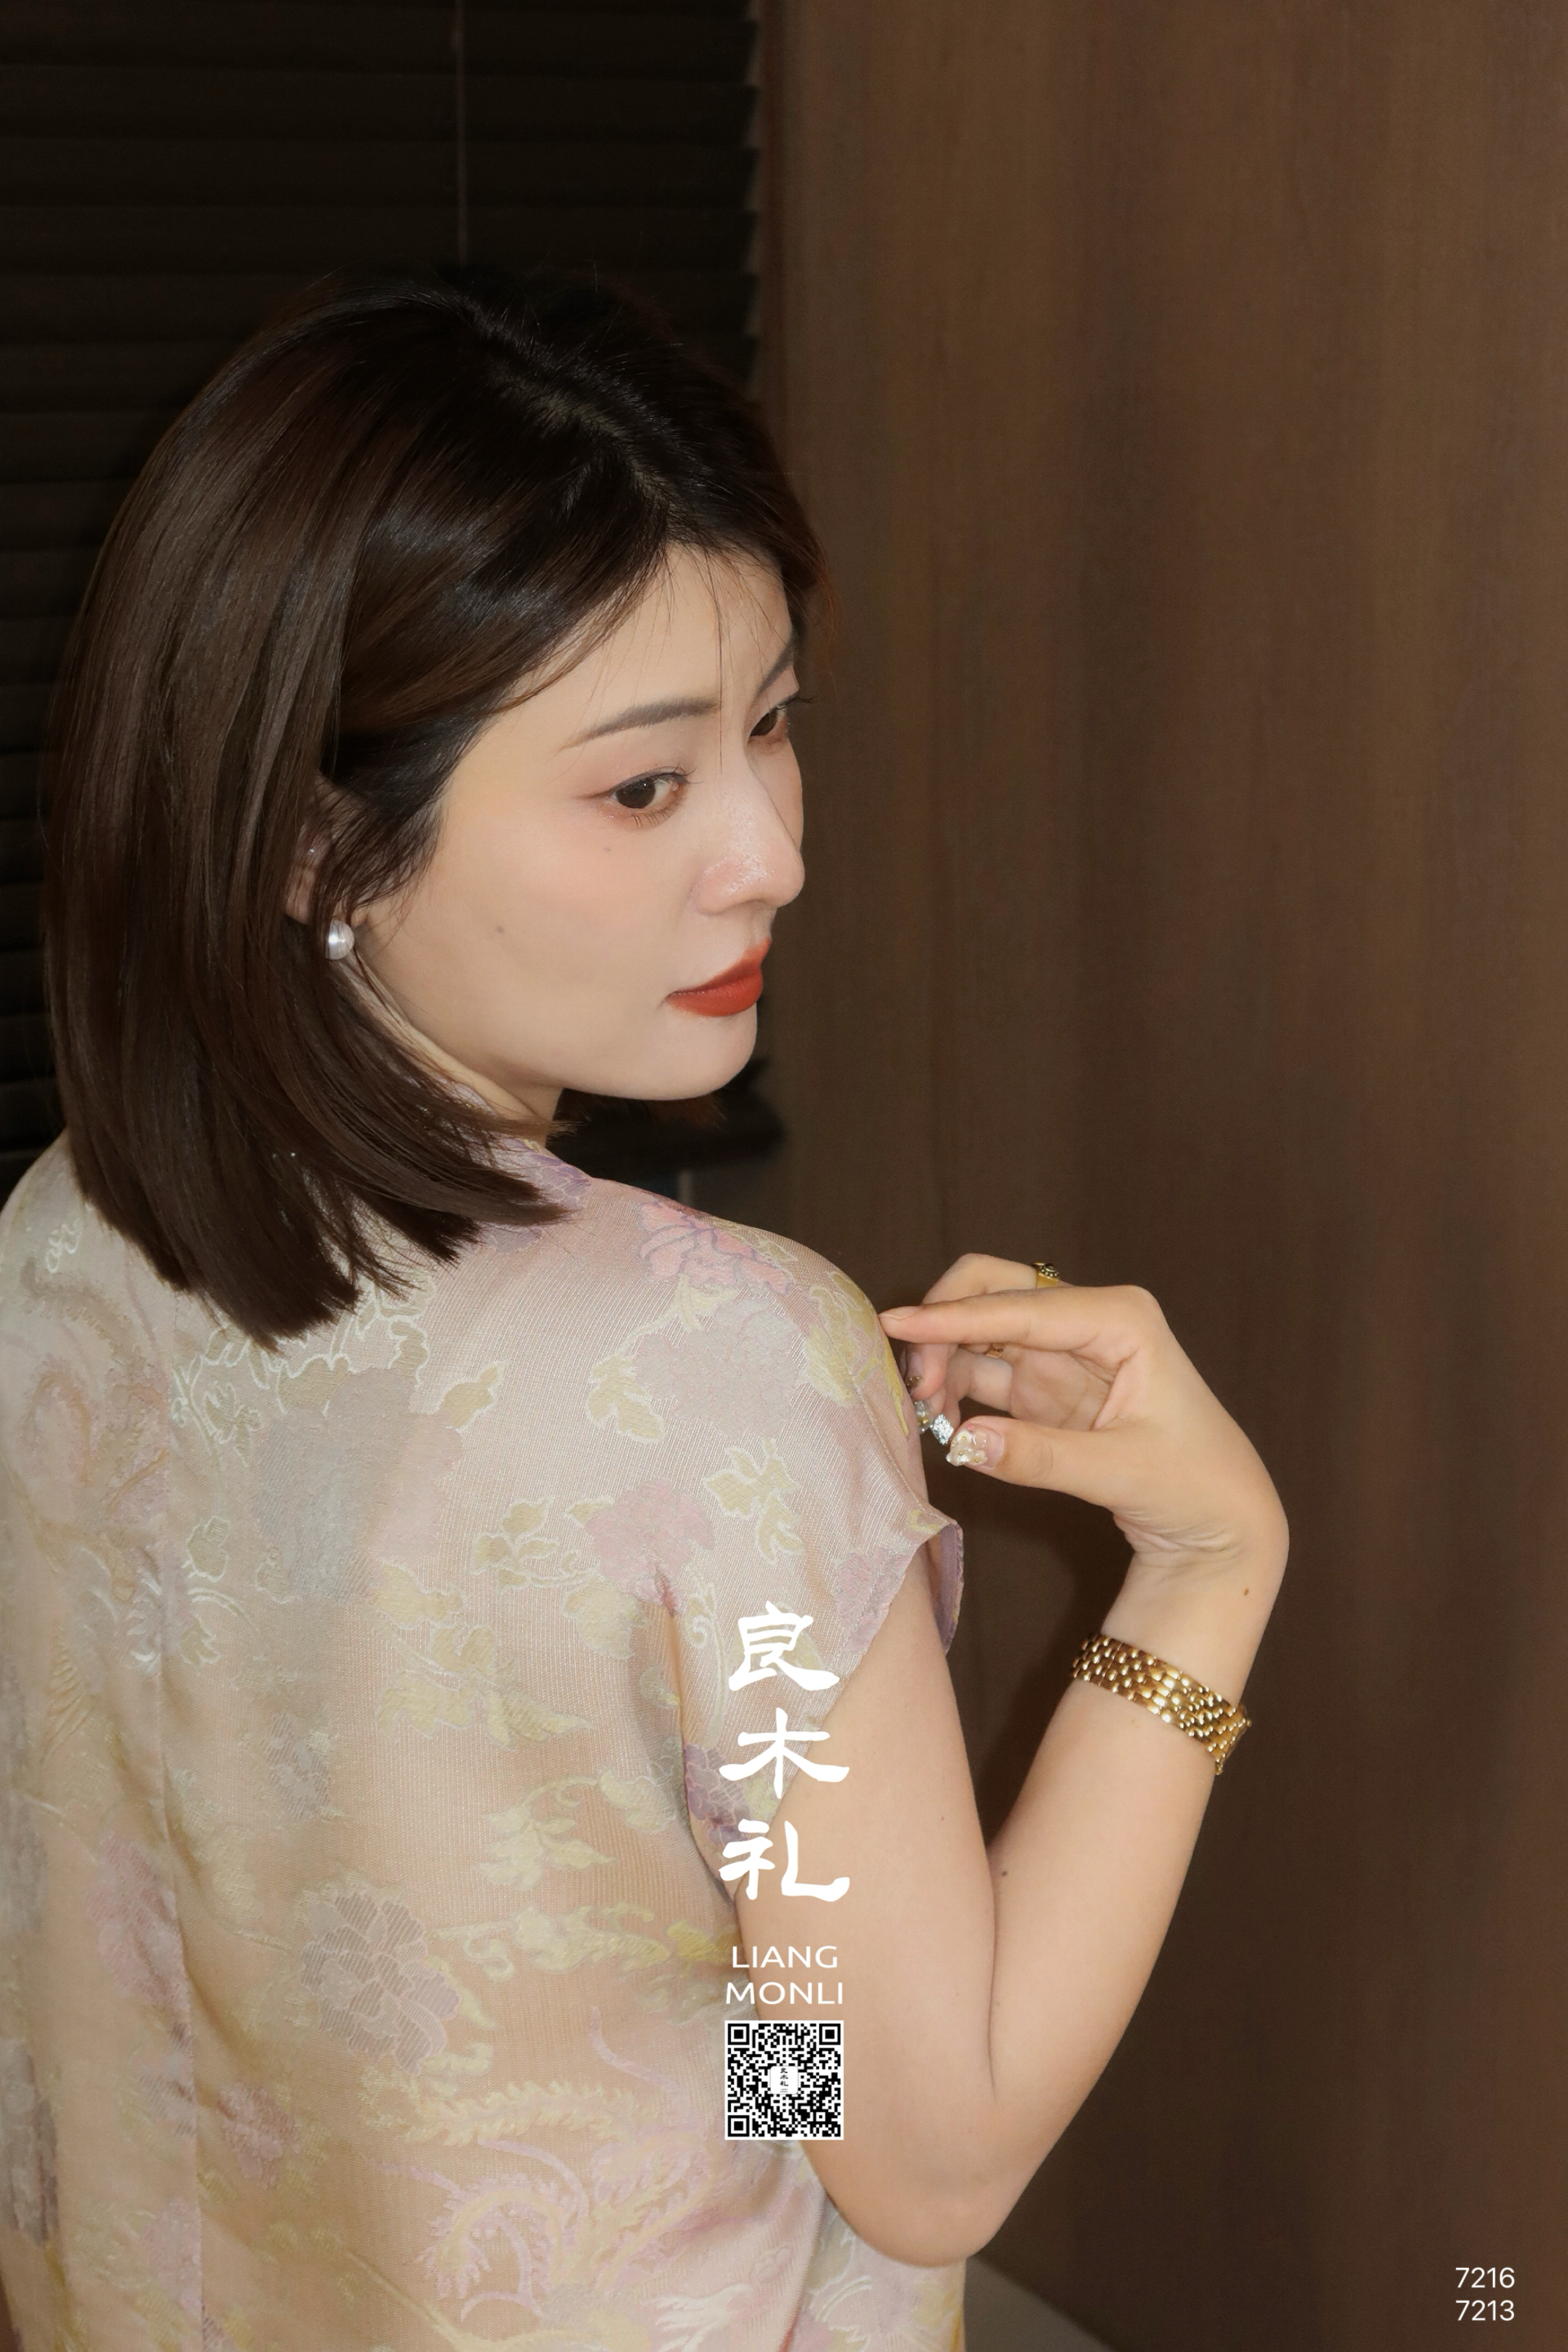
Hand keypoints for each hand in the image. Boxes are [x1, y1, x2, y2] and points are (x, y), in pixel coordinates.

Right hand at [880, 1254, 1287, 1582]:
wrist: (1221, 1518)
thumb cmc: (1193, 1484)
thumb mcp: (1121, 1472)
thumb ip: (1040, 1458)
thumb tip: (961, 1443)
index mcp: (1121, 1318)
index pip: (1023, 1305)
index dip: (954, 1315)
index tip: (895, 1323)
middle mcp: (1089, 1320)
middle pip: (994, 1289)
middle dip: (945, 1324)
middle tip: (917, 1384)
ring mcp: (1063, 1350)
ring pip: (980, 1329)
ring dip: (943, 1359)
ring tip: (927, 1413)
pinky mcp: (1046, 1383)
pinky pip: (982, 1369)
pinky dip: (954, 1387)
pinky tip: (945, 1424)